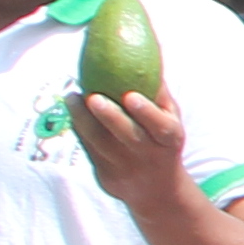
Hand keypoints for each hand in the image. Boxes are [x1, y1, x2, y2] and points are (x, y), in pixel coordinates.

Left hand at [69, 83, 199, 212]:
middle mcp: (148, 156)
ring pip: (101, 144)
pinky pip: (89, 150)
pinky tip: (72, 111)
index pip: (160, 127)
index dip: (146, 112)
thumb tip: (150, 53)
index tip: (130, 95)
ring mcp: (125, 168)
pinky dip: (80, 129)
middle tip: (92, 96)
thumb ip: (159, 93)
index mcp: (169, 140)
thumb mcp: (171, 120)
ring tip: (73, 98)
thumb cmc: (162, 142)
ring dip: (83, 120)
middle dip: (109, 117)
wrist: (157, 191)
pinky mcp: (106, 177)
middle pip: (127, 136)